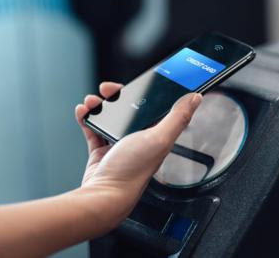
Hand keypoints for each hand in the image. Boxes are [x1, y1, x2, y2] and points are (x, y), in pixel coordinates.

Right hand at [72, 81, 201, 228]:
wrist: (104, 195)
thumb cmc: (132, 172)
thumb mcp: (159, 138)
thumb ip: (177, 117)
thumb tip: (195, 98)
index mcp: (157, 136)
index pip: (153, 107)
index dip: (145, 93)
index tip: (135, 83)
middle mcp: (139, 140)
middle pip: (129, 110)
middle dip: (117, 96)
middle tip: (106, 89)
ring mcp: (119, 146)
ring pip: (110, 118)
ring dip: (99, 106)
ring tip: (91, 101)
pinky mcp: (101, 152)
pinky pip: (93, 129)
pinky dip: (87, 119)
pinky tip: (82, 112)